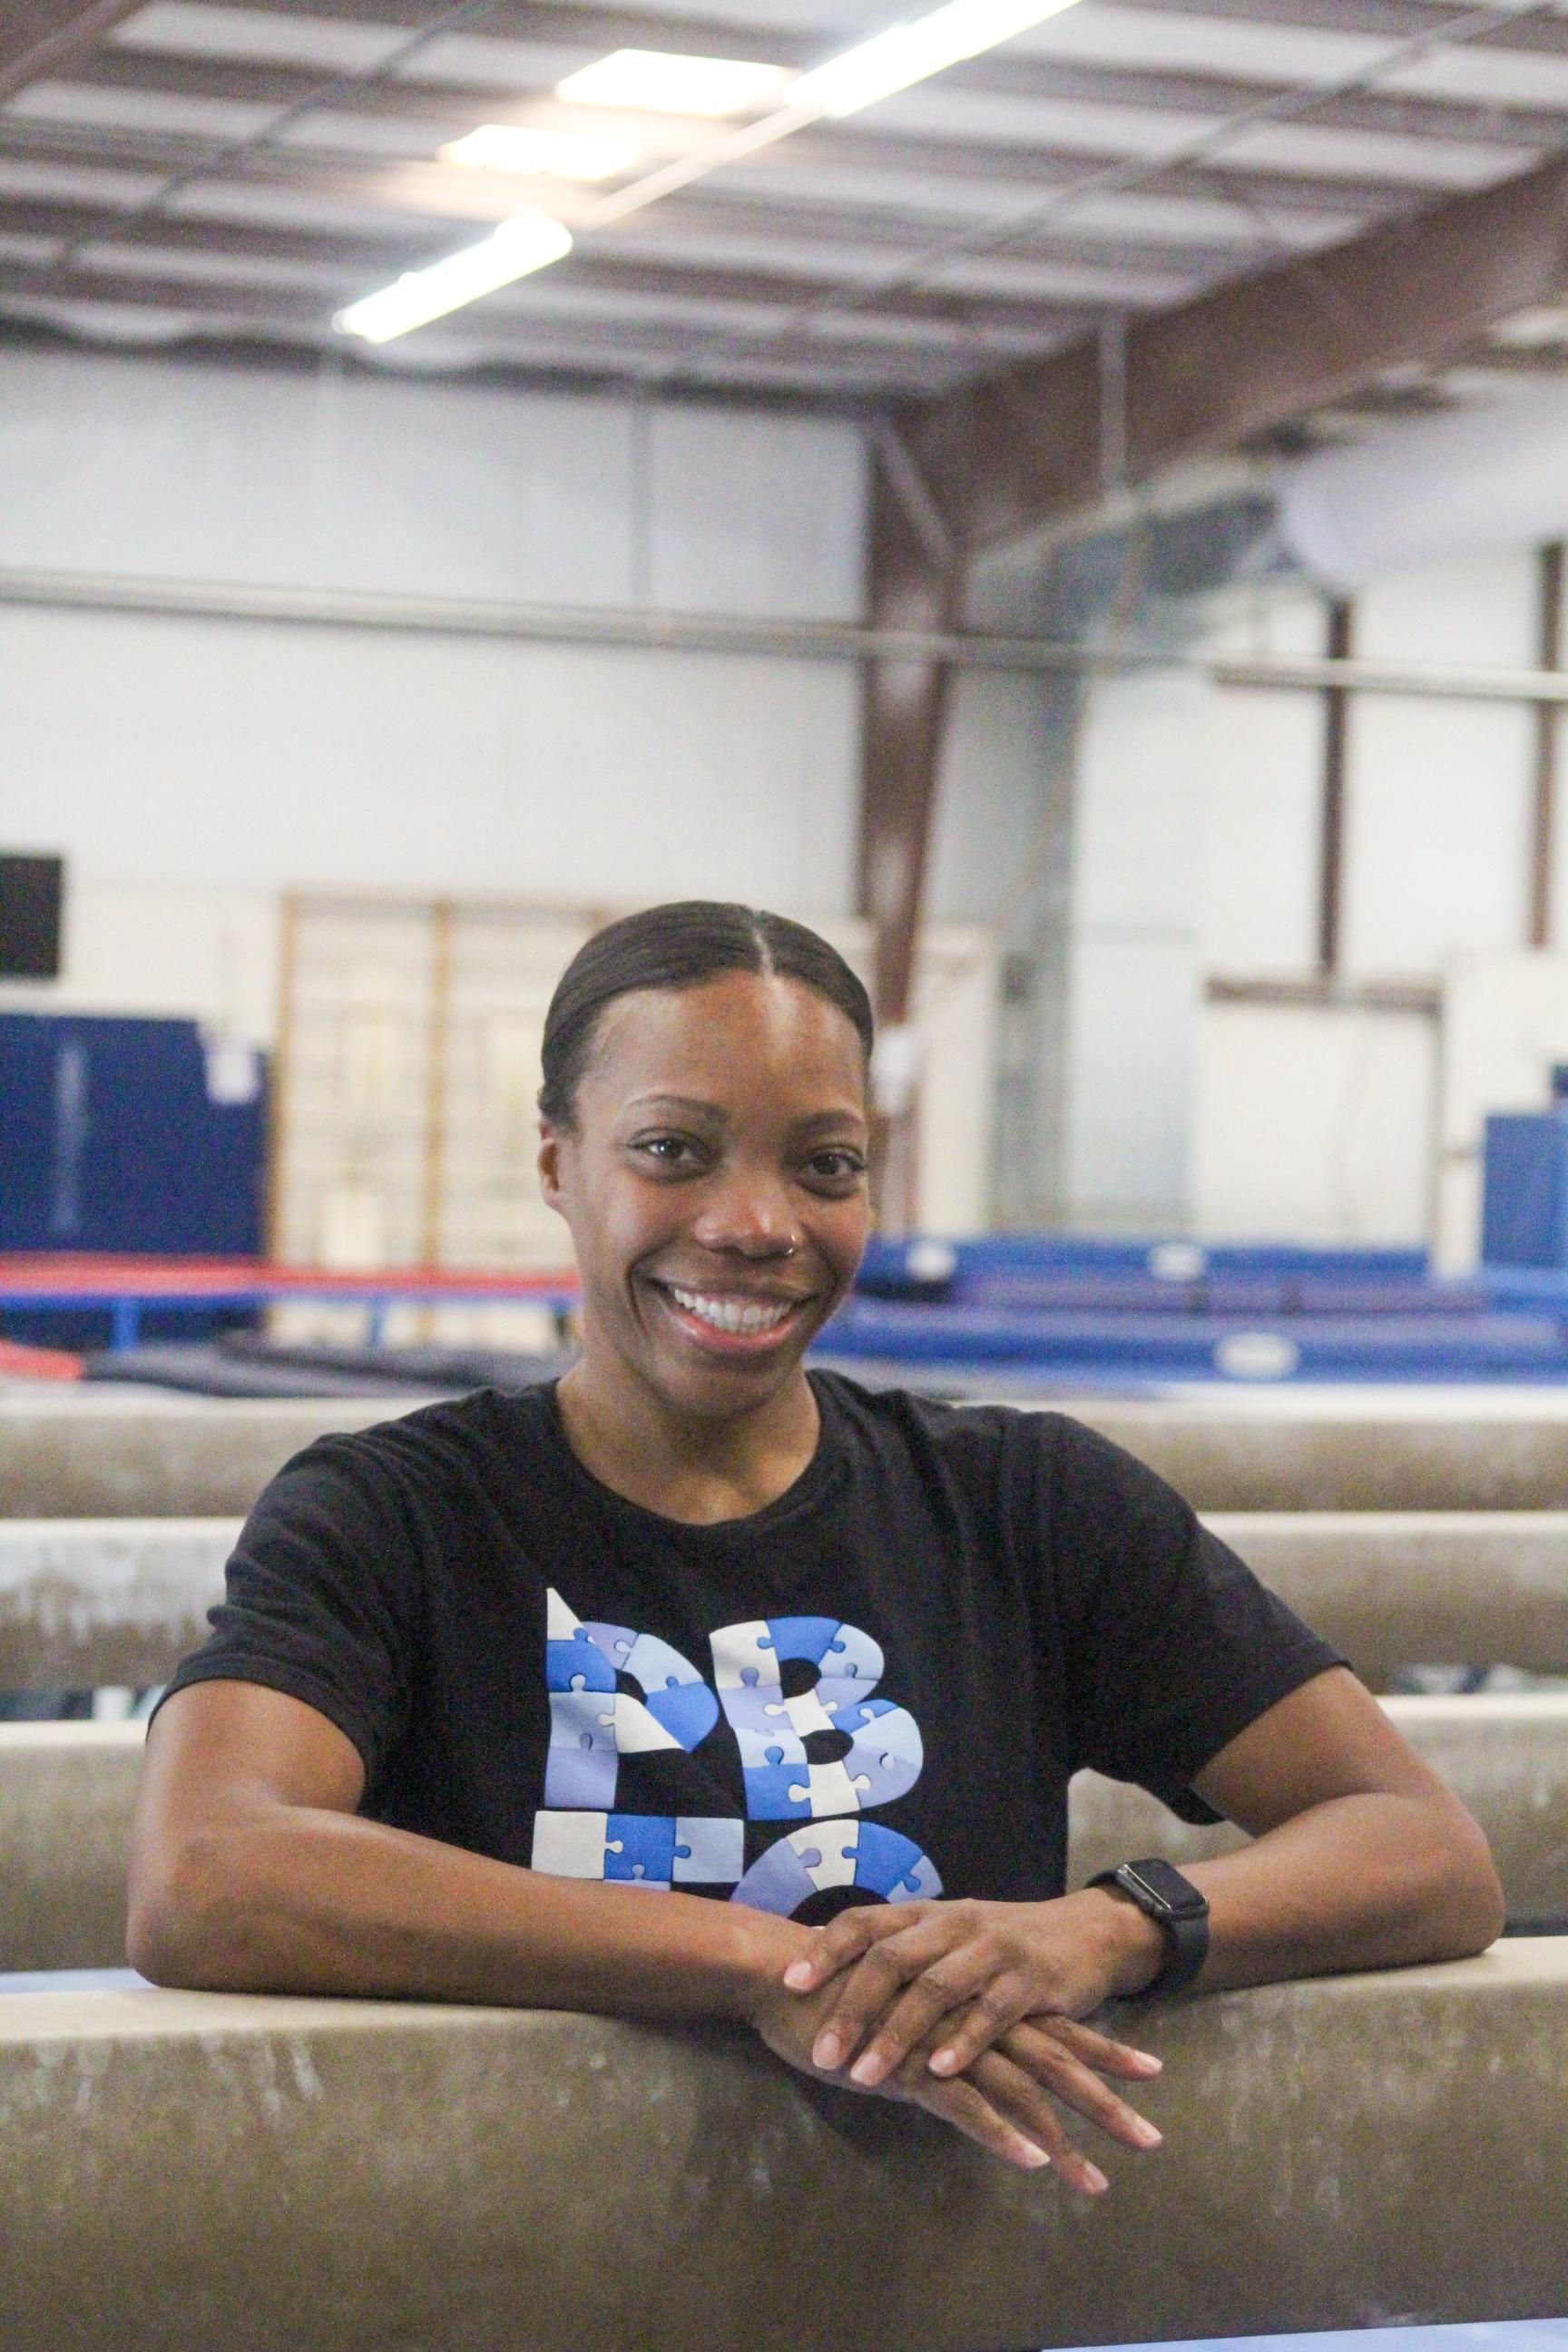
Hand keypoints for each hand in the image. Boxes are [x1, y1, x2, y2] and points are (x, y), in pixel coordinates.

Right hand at [747, 1968, 1162, 2190]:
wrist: (786, 1974)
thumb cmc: (844, 1989)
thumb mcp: (909, 2006)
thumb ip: (944, 2025)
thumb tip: (970, 2052)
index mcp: (976, 2003)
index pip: (1054, 2027)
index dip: (1103, 2050)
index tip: (1151, 2073)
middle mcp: (971, 2020)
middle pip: (1053, 2061)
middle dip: (1104, 2102)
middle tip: (1151, 2138)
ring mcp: (943, 2044)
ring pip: (1020, 2092)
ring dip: (1062, 2140)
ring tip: (1097, 2182)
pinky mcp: (909, 2068)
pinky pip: (964, 2106)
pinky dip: (1001, 2135)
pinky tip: (1032, 2162)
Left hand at [779, 1890, 1164, 2088]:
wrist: (1086, 1934)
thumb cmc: (1002, 1946)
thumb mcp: (947, 1939)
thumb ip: (898, 1953)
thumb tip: (825, 1964)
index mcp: (927, 1914)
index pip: (865, 1922)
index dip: (826, 1949)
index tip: (789, 1983)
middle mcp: (954, 1924)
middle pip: (892, 1958)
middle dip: (853, 2006)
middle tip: (823, 2054)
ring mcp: (993, 1950)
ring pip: (935, 1988)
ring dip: (898, 2034)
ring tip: (866, 2076)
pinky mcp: (1031, 1981)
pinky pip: (992, 2013)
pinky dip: (963, 2042)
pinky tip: (940, 2072)